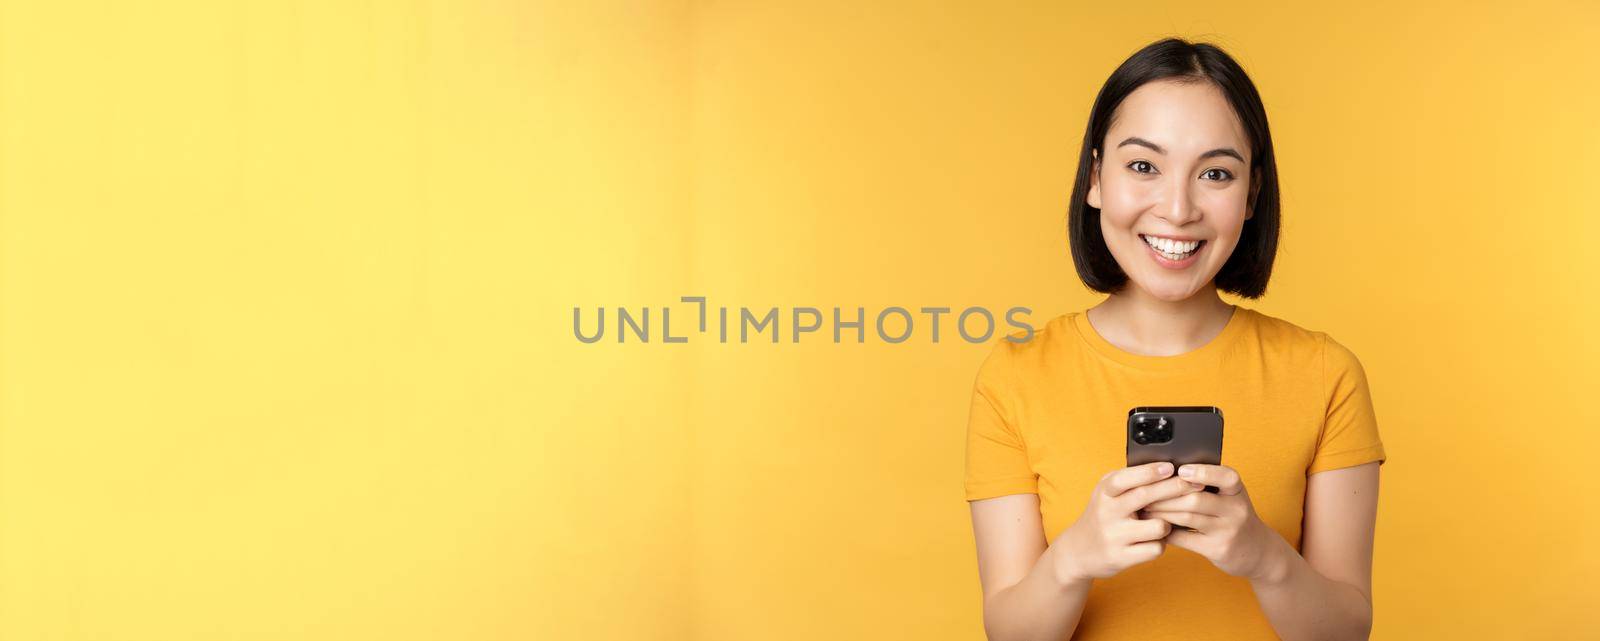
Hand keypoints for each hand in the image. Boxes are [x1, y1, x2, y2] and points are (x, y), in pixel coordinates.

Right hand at [1050, 461, 1206, 583]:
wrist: (1078, 551)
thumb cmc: (1103, 515)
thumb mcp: (1107, 493)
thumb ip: (1130, 481)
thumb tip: (1168, 467)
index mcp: (1104, 492)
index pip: (1126, 478)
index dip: (1149, 472)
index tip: (1171, 466)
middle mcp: (1107, 512)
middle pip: (1145, 497)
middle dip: (1174, 488)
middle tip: (1196, 484)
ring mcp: (1114, 536)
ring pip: (1158, 526)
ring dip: (1168, 524)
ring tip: (1163, 523)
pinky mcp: (1121, 557)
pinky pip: (1156, 549)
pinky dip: (1160, 544)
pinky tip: (1154, 541)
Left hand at [1136, 463, 1280, 580]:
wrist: (1258, 551)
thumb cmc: (1233, 516)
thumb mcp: (1230, 497)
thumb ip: (1208, 484)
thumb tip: (1167, 471)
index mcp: (1237, 491)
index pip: (1226, 477)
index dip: (1203, 472)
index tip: (1180, 470)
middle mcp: (1236, 510)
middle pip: (1196, 499)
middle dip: (1166, 495)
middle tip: (1144, 492)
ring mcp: (1228, 531)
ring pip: (1187, 517)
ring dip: (1162, 512)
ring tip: (1145, 507)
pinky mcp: (1217, 549)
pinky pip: (1185, 539)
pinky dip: (1166, 531)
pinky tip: (1155, 526)